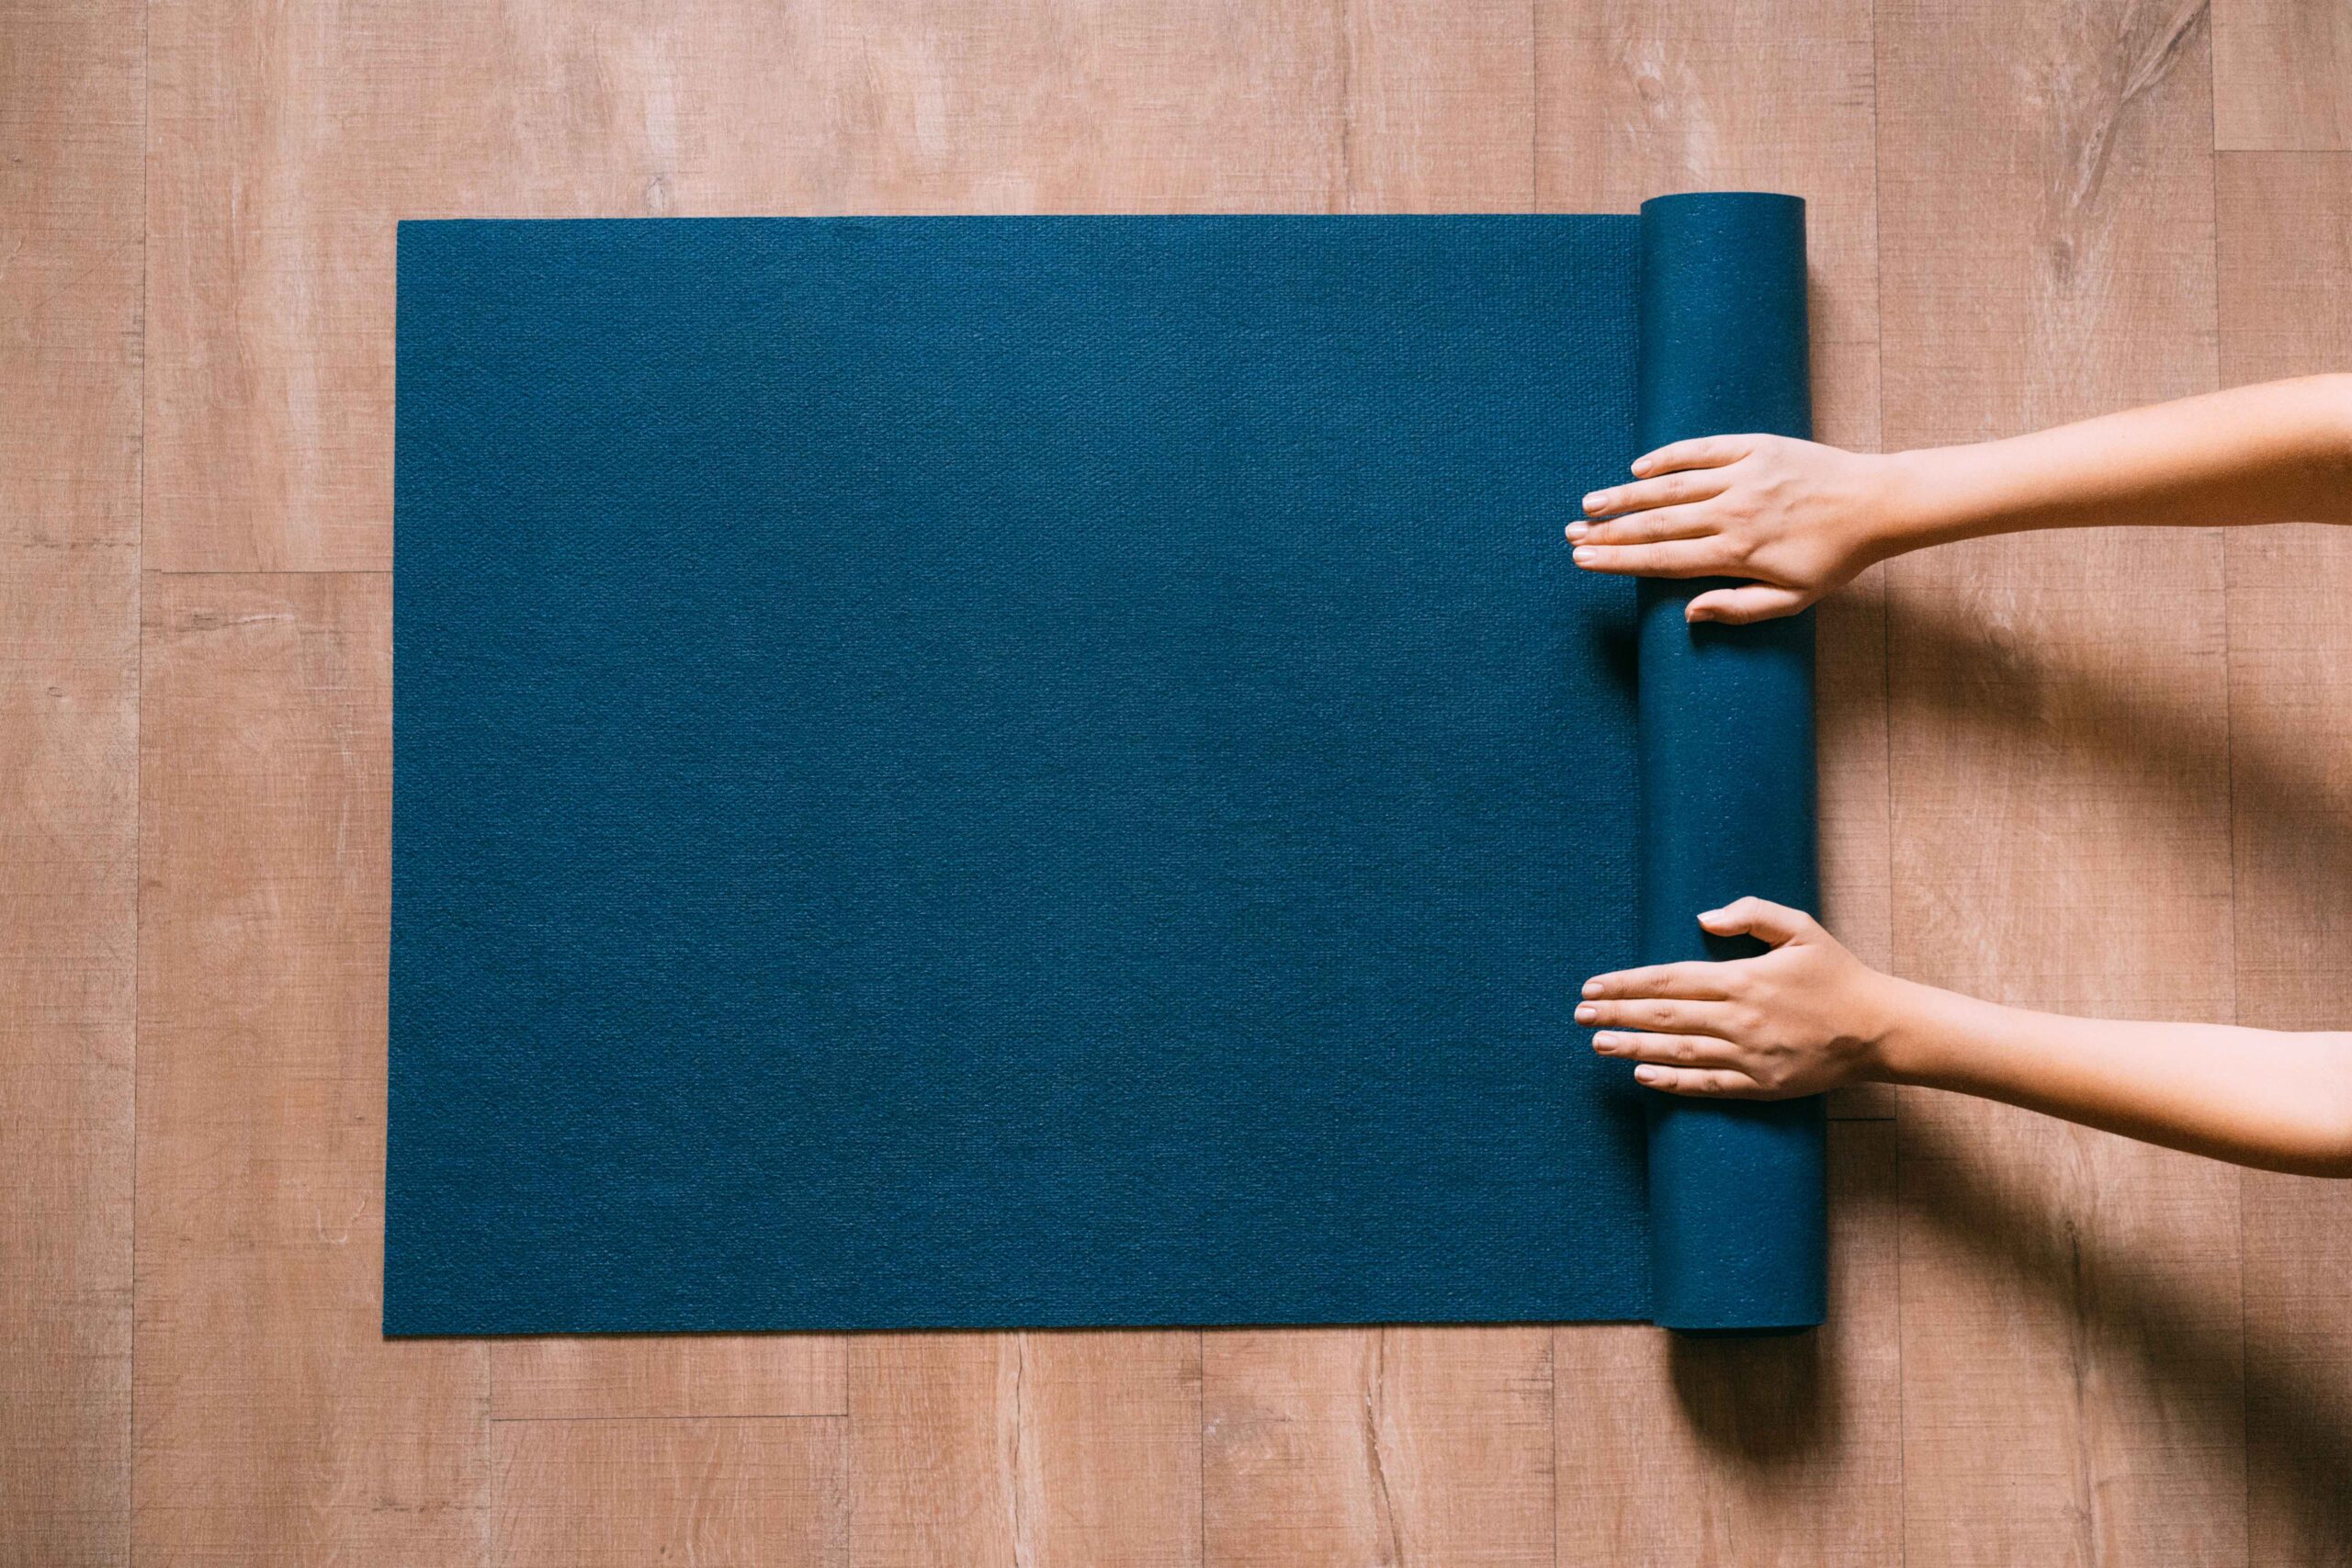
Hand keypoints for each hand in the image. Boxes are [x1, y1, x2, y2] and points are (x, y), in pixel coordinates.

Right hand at [1567, 434, 1895, 623]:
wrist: (1876, 503)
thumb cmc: (1835, 559)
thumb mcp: (1794, 600)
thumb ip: (1738, 609)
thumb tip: (1687, 614)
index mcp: (1739, 553)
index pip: (1663, 558)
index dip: (1619, 560)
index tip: (1584, 561)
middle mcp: (1734, 512)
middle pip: (1656, 523)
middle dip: (1608, 531)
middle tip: (1570, 536)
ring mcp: (1742, 476)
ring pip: (1671, 486)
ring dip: (1625, 496)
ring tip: (1590, 504)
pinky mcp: (1755, 447)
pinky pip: (1701, 450)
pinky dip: (1667, 458)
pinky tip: (1639, 468)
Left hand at [1577, 898, 1896, 1098]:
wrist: (1880, 1029)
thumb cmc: (1837, 974)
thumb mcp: (1801, 929)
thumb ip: (1751, 914)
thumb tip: (1702, 918)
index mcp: (1745, 977)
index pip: (1671, 979)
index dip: (1628, 983)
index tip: (1593, 984)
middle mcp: (1742, 1017)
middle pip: (1665, 1016)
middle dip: (1617, 1014)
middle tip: (1578, 1014)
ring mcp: (1751, 1054)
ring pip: (1679, 1051)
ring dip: (1633, 1047)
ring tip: (1598, 1044)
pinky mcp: (1762, 1085)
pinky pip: (1709, 1085)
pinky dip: (1674, 1082)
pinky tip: (1643, 1076)